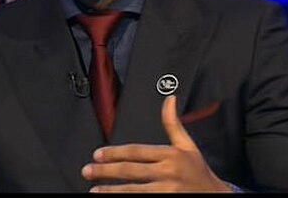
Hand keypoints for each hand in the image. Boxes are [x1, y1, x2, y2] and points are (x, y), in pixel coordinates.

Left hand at [81, 95, 231, 192]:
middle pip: (131, 171)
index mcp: (171, 155)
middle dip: (106, 171)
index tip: (98, 153)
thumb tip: (169, 99)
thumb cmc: (199, 172)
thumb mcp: (188, 145)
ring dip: (111, 191)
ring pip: (133, 191)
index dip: (115, 152)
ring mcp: (167, 191)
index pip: (137, 152)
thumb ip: (173, 124)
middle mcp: (168, 172)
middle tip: (87, 170)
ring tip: (94, 190)